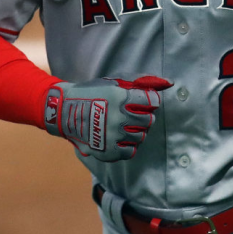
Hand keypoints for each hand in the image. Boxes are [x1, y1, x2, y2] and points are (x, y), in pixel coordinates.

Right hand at [43, 76, 172, 162]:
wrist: (64, 112)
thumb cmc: (91, 94)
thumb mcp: (114, 83)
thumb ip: (141, 83)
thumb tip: (168, 83)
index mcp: (120, 97)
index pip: (151, 102)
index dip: (149, 102)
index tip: (142, 102)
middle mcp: (118, 117)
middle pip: (148, 120)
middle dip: (144, 117)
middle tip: (132, 115)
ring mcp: (113, 136)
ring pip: (141, 136)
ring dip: (136, 131)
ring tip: (124, 126)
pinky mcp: (108, 150)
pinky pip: (130, 151)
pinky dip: (128, 145)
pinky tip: (119, 137)